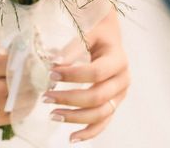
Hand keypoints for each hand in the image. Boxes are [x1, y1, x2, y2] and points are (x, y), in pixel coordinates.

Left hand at [43, 19, 129, 142]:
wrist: (111, 36)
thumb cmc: (97, 33)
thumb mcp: (87, 33)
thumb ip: (72, 48)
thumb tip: (54, 63)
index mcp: (119, 59)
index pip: (96, 72)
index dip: (73, 76)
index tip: (51, 74)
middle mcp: (123, 79)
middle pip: (97, 96)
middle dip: (69, 99)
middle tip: (45, 97)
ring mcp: (120, 94)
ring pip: (100, 113)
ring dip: (75, 117)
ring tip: (52, 115)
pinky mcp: (114, 104)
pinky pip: (103, 122)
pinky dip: (89, 132)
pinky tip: (72, 138)